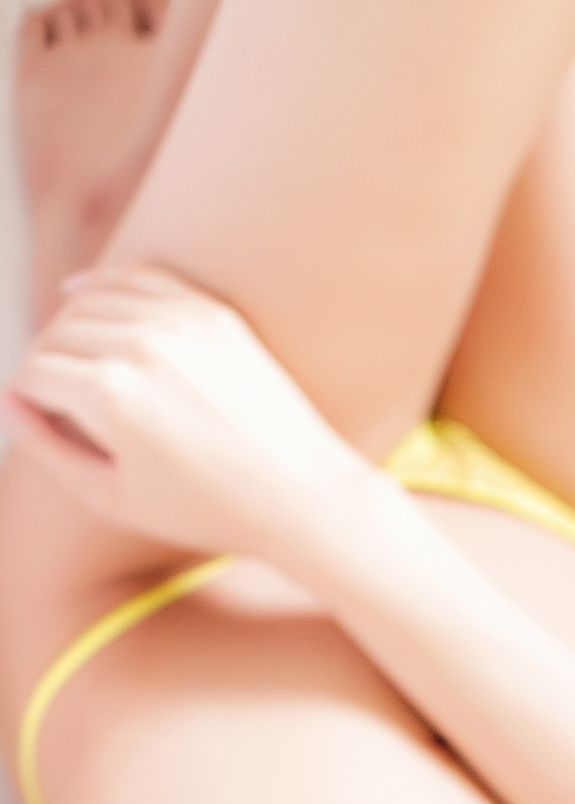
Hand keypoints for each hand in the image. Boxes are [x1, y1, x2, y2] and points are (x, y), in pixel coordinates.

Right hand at [2, 263, 369, 564]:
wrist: (303, 496)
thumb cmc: (208, 512)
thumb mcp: (115, 498)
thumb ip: (50, 449)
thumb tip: (12, 401)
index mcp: (110, 396)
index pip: (35, 374)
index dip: (28, 399)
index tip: (36, 418)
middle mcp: (140, 346)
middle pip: (57, 333)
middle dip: (46, 363)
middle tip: (51, 396)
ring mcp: (178, 322)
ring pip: (90, 300)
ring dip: (69, 325)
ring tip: (68, 359)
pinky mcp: (209, 311)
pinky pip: (137, 278)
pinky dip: (104, 284)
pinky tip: (81, 293)